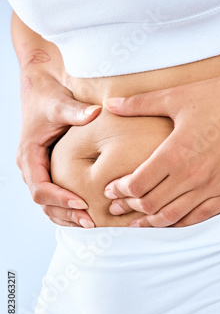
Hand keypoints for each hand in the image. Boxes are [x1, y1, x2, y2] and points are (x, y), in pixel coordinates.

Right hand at [16, 72, 100, 226]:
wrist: (45, 89)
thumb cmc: (50, 96)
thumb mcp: (61, 103)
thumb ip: (76, 110)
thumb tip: (96, 113)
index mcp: (29, 155)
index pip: (40, 187)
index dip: (59, 198)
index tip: (82, 203)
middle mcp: (32, 167)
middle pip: (44, 202)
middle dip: (66, 213)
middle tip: (91, 221)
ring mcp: (41, 171)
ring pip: (49, 204)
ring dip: (68, 216)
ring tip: (93, 223)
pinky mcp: (52, 172)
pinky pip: (57, 197)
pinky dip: (69, 209)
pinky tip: (91, 214)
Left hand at [102, 69, 219, 226]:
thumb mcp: (177, 97)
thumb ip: (140, 104)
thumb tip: (110, 104)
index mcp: (174, 153)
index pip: (136, 184)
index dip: (119, 191)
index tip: (111, 191)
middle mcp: (191, 175)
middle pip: (150, 204)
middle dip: (129, 208)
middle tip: (118, 208)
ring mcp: (213, 187)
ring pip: (173, 216)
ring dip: (151, 222)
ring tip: (139, 222)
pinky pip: (201, 216)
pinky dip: (181, 223)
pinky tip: (172, 222)